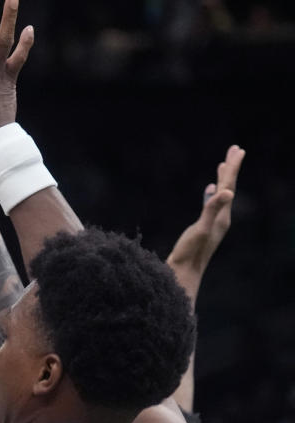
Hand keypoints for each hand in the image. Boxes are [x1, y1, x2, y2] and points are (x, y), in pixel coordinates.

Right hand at [166, 145, 245, 292]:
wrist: (184, 273)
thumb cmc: (190, 252)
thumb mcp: (202, 229)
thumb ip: (213, 209)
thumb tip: (228, 191)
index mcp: (222, 215)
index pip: (229, 186)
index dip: (232, 168)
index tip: (238, 150)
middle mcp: (221, 217)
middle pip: (228, 187)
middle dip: (231, 168)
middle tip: (235, 149)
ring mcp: (214, 222)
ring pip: (221, 195)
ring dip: (223, 179)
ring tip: (223, 165)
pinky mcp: (204, 227)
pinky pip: (211, 204)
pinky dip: (212, 193)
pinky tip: (208, 190)